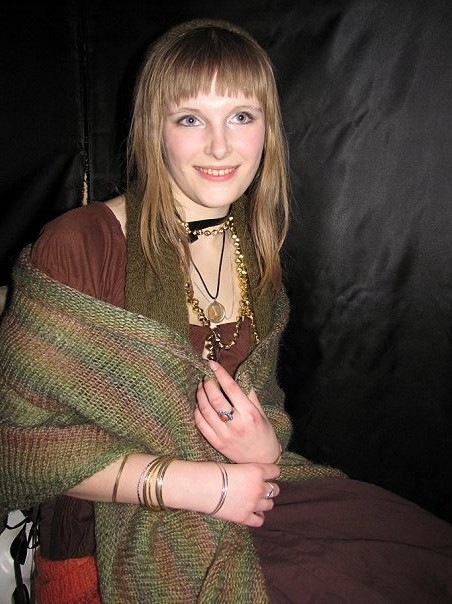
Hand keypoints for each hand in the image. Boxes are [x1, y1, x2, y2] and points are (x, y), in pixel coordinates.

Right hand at [165, 459, 280, 526]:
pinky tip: (253, 513)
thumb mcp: (233, 465)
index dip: (272, 472)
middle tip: (262, 488)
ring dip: (264, 502)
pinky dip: (258, 517)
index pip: (275, 470)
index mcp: (256, 471)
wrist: (201, 487)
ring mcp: (253, 504)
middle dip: (269, 488)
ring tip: (256, 501)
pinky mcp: (244, 517)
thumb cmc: (212, 471)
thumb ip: (246, 472)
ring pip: (269, 505)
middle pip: (275, 489)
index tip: (268, 473)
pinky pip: (259, 520)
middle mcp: (259, 488)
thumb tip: (246, 476)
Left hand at [195, 360, 280, 463]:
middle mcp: (237, 424)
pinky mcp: (217, 444)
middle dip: (207, 384)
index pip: (231, 388)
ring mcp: (225, 435)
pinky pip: (201, 425)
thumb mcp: (261, 412)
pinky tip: (199, 405)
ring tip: (201, 387)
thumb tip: (238, 374)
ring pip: (206, 411)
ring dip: (200, 396)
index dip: (220, 374)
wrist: (262, 459)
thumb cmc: (263, 432)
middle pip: (215, 398)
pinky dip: (197, 412)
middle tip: (206, 377)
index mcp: (250, 413)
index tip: (212, 364)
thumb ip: (249, 393)